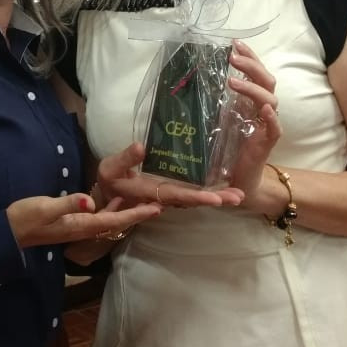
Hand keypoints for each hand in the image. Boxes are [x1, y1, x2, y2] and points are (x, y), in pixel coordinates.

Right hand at [8, 192, 160, 248]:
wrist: (9, 232)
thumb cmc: (25, 218)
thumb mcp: (44, 208)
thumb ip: (67, 204)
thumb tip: (90, 200)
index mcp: (80, 225)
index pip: (115, 221)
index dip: (136, 215)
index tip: (156, 209)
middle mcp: (83, 229)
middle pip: (118, 223)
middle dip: (139, 215)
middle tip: (161, 205)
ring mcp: (78, 227)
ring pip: (111, 221)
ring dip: (129, 213)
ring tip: (146, 203)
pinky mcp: (73, 223)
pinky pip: (100, 217)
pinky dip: (113, 209)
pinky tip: (118, 199)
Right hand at [97, 142, 244, 207]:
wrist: (107, 193)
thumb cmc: (109, 180)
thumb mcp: (111, 169)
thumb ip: (125, 159)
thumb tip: (141, 147)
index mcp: (151, 192)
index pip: (177, 195)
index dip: (197, 197)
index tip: (216, 198)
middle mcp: (163, 197)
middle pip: (193, 200)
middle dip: (216, 200)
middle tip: (239, 197)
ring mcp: (169, 195)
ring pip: (195, 198)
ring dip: (217, 198)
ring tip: (239, 195)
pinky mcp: (171, 190)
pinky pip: (191, 194)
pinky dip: (209, 193)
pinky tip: (223, 188)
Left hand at [226, 40, 282, 204]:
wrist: (240, 178)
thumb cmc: (229, 148)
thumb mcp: (219, 119)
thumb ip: (216, 101)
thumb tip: (196, 77)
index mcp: (252, 102)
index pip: (257, 73)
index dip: (249, 57)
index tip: (235, 44)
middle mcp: (263, 110)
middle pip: (267, 81)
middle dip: (251, 66)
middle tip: (233, 57)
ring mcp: (267, 126)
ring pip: (270, 100)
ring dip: (253, 88)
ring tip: (233, 81)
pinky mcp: (267, 143)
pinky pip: (275, 127)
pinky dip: (271, 117)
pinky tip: (264, 109)